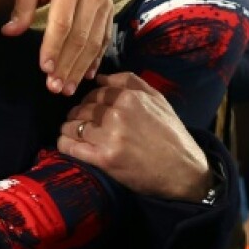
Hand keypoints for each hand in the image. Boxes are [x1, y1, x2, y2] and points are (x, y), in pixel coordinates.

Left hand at [0, 0, 111, 94]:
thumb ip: (21, 7)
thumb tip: (9, 32)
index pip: (62, 23)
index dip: (53, 48)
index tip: (45, 69)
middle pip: (80, 37)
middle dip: (68, 65)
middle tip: (55, 88)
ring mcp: (105, 2)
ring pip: (94, 41)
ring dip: (81, 67)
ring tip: (68, 88)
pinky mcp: (110, 9)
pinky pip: (105, 38)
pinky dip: (96, 58)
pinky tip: (87, 75)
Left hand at [57, 72, 208, 200]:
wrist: (184, 171)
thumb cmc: (171, 134)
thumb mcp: (158, 100)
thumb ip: (129, 82)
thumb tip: (100, 77)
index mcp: (129, 98)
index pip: (94, 93)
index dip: (89, 100)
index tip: (90, 108)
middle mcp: (117, 115)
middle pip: (81, 109)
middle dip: (78, 115)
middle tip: (81, 122)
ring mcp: (109, 137)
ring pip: (72, 126)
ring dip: (69, 128)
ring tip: (73, 133)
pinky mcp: (103, 159)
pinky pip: (70, 146)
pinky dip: (64, 143)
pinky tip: (67, 143)